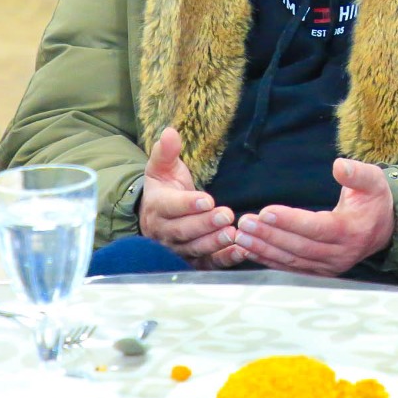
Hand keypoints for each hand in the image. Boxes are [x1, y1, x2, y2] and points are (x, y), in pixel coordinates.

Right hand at [137, 127, 241, 269]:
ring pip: (195, 249)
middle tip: (226, 215)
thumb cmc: (164, 188)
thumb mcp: (161, 168)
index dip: (188, 204)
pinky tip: (241, 252)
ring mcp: (178, 250)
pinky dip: (224, 260)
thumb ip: (166, 152)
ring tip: (232, 234)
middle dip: (205, 224)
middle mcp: (164, 233)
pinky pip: (207, 264)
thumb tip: (170, 132)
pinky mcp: (192, 262)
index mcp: (157, 208)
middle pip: (184, 231)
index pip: (171, 207)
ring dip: (214, 243)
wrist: (157, 217)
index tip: (207, 199)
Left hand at [228, 159, 396, 276]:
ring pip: (291, 260)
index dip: (290, 221)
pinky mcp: (319, 272)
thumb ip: (357, 173)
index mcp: (350, 231)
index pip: (316, 228)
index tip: (265, 211)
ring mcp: (328, 267)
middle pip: (299, 247)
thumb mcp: (374, 181)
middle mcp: (339, 254)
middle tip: (244, 222)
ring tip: (240, 235)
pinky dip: (268, 260)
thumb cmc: (374, 201)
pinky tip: (249, 250)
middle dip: (269, 235)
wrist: (384, 229)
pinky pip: (290, 268)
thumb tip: (339, 165)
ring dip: (263, 249)